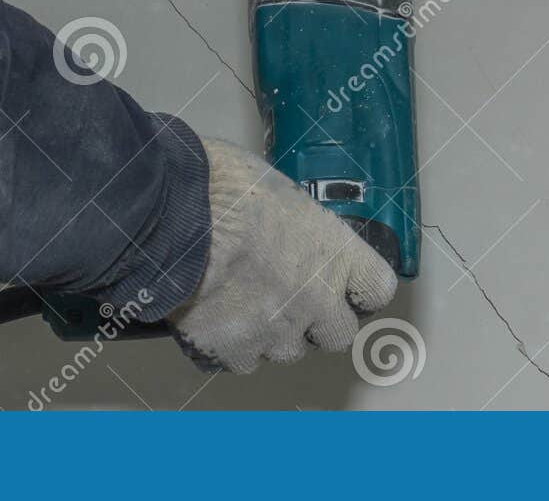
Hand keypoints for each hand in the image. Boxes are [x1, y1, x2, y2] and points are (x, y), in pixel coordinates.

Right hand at [168, 137, 397, 372]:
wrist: (172, 216)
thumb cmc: (221, 188)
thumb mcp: (278, 191)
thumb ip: (296, 224)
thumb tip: (287, 229)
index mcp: (334, 253)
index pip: (376, 289)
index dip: (360, 289)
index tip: (348, 287)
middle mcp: (316, 300)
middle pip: (338, 334)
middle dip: (316, 320)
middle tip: (287, 297)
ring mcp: (276, 331)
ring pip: (286, 351)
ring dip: (271, 333)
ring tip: (240, 300)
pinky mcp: (235, 351)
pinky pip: (241, 360)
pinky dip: (229, 344)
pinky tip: (213, 316)